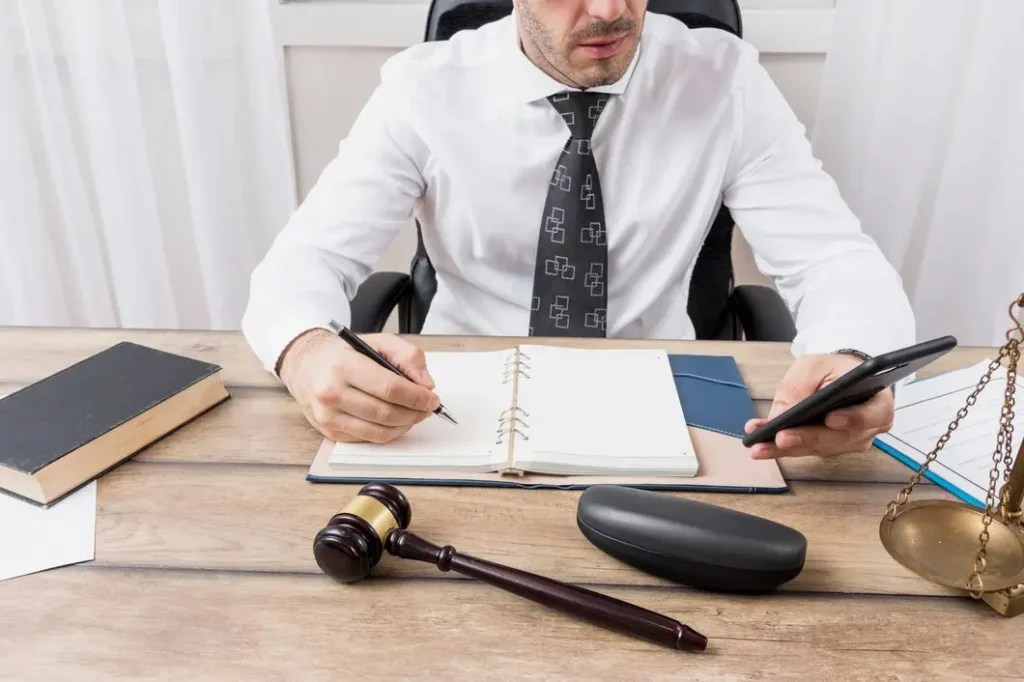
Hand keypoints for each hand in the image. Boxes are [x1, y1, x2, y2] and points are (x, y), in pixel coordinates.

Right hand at [279, 329, 439, 443]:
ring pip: (379, 432)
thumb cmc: (343, 353)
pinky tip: (395, 421)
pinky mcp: (329, 431)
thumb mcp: (378, 341)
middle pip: (386, 413)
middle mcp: (332, 393)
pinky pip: (368, 439)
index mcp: (344, 366)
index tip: (432, 399)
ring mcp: (328, 416)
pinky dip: (388, 433)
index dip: (417, 397)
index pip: (390, 388)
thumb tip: (426, 384)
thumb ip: (408, 356)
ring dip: (404, 426)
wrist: (304, 365)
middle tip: (427, 408)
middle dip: (415, 413)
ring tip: (414, 415)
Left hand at [744, 353, 894, 459]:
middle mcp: (868, 429)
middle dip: (805, 439)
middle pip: (838, 439)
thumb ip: (800, 386)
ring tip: (760, 445)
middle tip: (780, 438)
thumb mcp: (815, 365)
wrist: (840, 378)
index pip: (872, 415)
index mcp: (877, 403)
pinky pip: (805, 450)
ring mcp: (849, 442)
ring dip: (786, 449)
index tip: (831, 419)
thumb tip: (781, 414)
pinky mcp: (829, 448)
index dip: (853, 419)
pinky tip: (761, 444)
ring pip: (818, 448)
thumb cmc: (833, 369)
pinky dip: (782, 448)